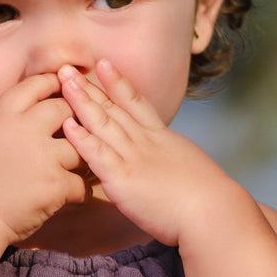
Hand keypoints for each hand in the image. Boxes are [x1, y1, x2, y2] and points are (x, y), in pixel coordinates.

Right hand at [0, 73, 89, 243]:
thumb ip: (4, 121)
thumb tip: (26, 110)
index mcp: (2, 116)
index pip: (34, 86)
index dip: (52, 83)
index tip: (63, 87)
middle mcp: (23, 129)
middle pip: (64, 108)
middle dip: (76, 117)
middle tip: (81, 128)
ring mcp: (42, 156)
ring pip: (81, 145)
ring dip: (84, 156)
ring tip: (82, 165)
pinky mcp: (55, 184)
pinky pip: (82, 183)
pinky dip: (82, 190)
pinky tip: (77, 194)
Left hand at [59, 61, 231, 246]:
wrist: (213, 212)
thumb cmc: (208, 201)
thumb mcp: (189, 167)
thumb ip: (170, 161)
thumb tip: (167, 165)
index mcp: (162, 138)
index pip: (136, 104)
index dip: (118, 83)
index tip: (103, 64)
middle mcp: (145, 142)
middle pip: (113, 108)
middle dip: (89, 86)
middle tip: (67, 67)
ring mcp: (133, 157)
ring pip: (102, 123)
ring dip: (81, 101)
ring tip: (63, 81)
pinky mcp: (123, 179)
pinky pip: (97, 154)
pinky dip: (81, 138)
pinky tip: (66, 124)